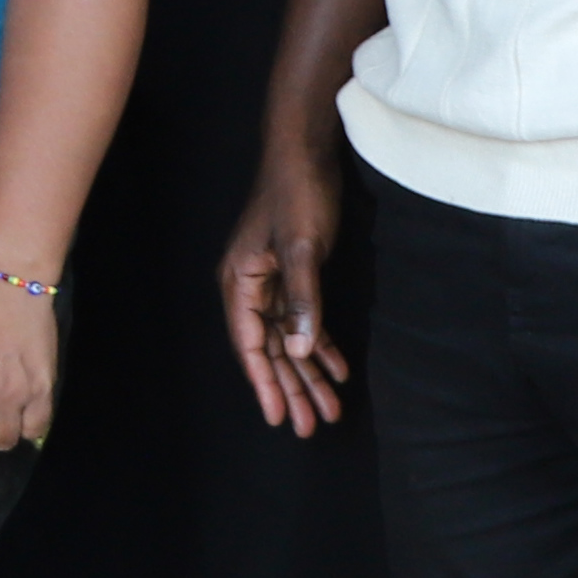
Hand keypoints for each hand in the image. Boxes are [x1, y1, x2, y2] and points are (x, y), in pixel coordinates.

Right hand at [220, 128, 355, 436]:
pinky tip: (338, 367)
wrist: (305, 151)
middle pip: (270, 349)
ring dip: (308, 372)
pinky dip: (320, 344)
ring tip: (329, 408)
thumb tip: (300, 353)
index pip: (250, 345)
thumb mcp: (301, 248)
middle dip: (291, 388)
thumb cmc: (297, 194)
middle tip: (310, 426)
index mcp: (240, 283)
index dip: (264, 384)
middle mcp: (250, 287)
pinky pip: (303, 320)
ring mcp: (271, 281)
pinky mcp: (293, 273)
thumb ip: (301, 301)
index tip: (278, 418)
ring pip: (289, 339)